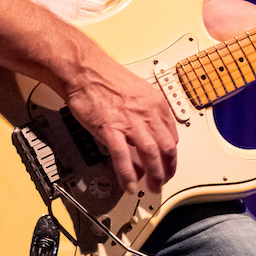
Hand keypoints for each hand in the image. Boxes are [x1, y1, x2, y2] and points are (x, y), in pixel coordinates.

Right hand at [64, 56, 177, 197]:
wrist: (83, 69)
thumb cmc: (104, 77)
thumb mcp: (136, 91)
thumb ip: (145, 112)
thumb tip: (147, 131)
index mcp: (155, 103)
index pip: (172, 134)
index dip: (171, 153)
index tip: (167, 162)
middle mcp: (146, 113)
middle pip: (167, 147)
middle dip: (168, 168)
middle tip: (164, 180)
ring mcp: (129, 121)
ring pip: (151, 154)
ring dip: (155, 174)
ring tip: (152, 186)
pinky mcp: (111, 128)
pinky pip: (123, 157)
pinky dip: (128, 174)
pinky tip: (129, 184)